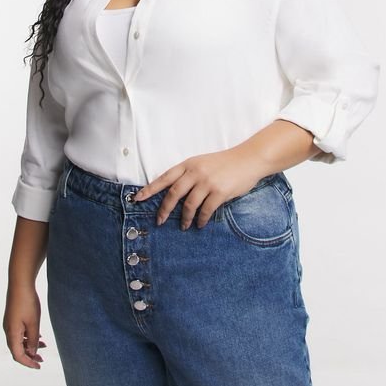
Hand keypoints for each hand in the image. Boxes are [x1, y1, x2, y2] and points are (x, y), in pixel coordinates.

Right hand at [3, 285, 46, 368]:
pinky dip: (28, 337)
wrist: (20, 283)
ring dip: (30, 345)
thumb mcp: (33, 323)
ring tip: (44, 346)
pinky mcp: (12, 317)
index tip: (39, 366)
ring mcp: (9, 323)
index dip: (28, 363)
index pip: (18, 355)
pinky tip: (38, 335)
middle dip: (29, 356)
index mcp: (12, 334)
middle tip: (41, 360)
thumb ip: (32, 339)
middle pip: (17, 349)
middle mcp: (8, 330)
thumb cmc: (27, 302)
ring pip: (19, 340)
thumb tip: (32, 353)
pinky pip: (19, 332)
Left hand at [133, 148, 264, 229]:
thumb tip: (174, 194)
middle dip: (164, 209)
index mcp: (189, 164)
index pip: (164, 177)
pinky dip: (201, 219)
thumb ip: (189, 175)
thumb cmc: (225, 163)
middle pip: (173, 193)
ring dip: (185, 218)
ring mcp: (207, 182)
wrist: (248, 159)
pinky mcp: (219, 192)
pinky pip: (205, 210)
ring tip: (184, 226)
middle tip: (160, 221)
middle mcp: (195, 172)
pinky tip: (200, 223)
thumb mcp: (203, 163)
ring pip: (189, 205)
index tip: (137, 198)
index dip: (150, 189)